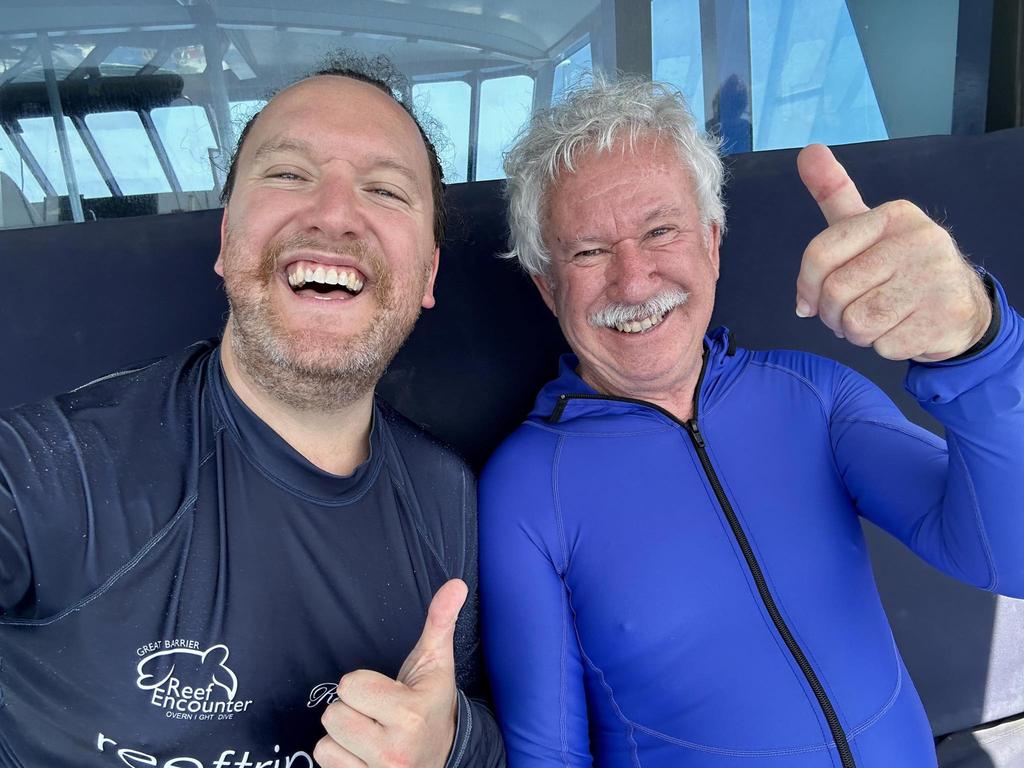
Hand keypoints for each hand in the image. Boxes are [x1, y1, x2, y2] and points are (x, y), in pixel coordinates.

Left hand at [314, 579, 467, 767]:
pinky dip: (340, 756)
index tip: (387, 691)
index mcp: (411, 714)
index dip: (365, 684)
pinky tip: (364, 751)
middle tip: (378, 713)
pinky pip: (325, 761)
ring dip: (344, 735)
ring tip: (371, 732)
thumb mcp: (437, 663)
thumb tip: (456, 584)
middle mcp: (395, 750)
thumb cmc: (432, 705)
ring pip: (326, 741)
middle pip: (334, 713)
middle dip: (352, 709)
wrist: (445, 755)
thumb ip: (440, 621)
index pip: (349, 685)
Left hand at [795, 143, 990, 361]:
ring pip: (857, 324)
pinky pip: (883, 346)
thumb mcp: (866, 226)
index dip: (806, 286)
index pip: (819, 254)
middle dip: (833, 315)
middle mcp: (919, 240)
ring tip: (878, 320)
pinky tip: (903, 330)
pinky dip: (884, 347)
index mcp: (893, 216)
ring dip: (857, 333)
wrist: (960, 307)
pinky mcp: (945, 316)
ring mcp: (936, 278)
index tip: (809, 300)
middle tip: (852, 312)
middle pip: (834, 294)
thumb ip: (835, 192)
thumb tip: (808, 151)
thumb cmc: (898, 267)